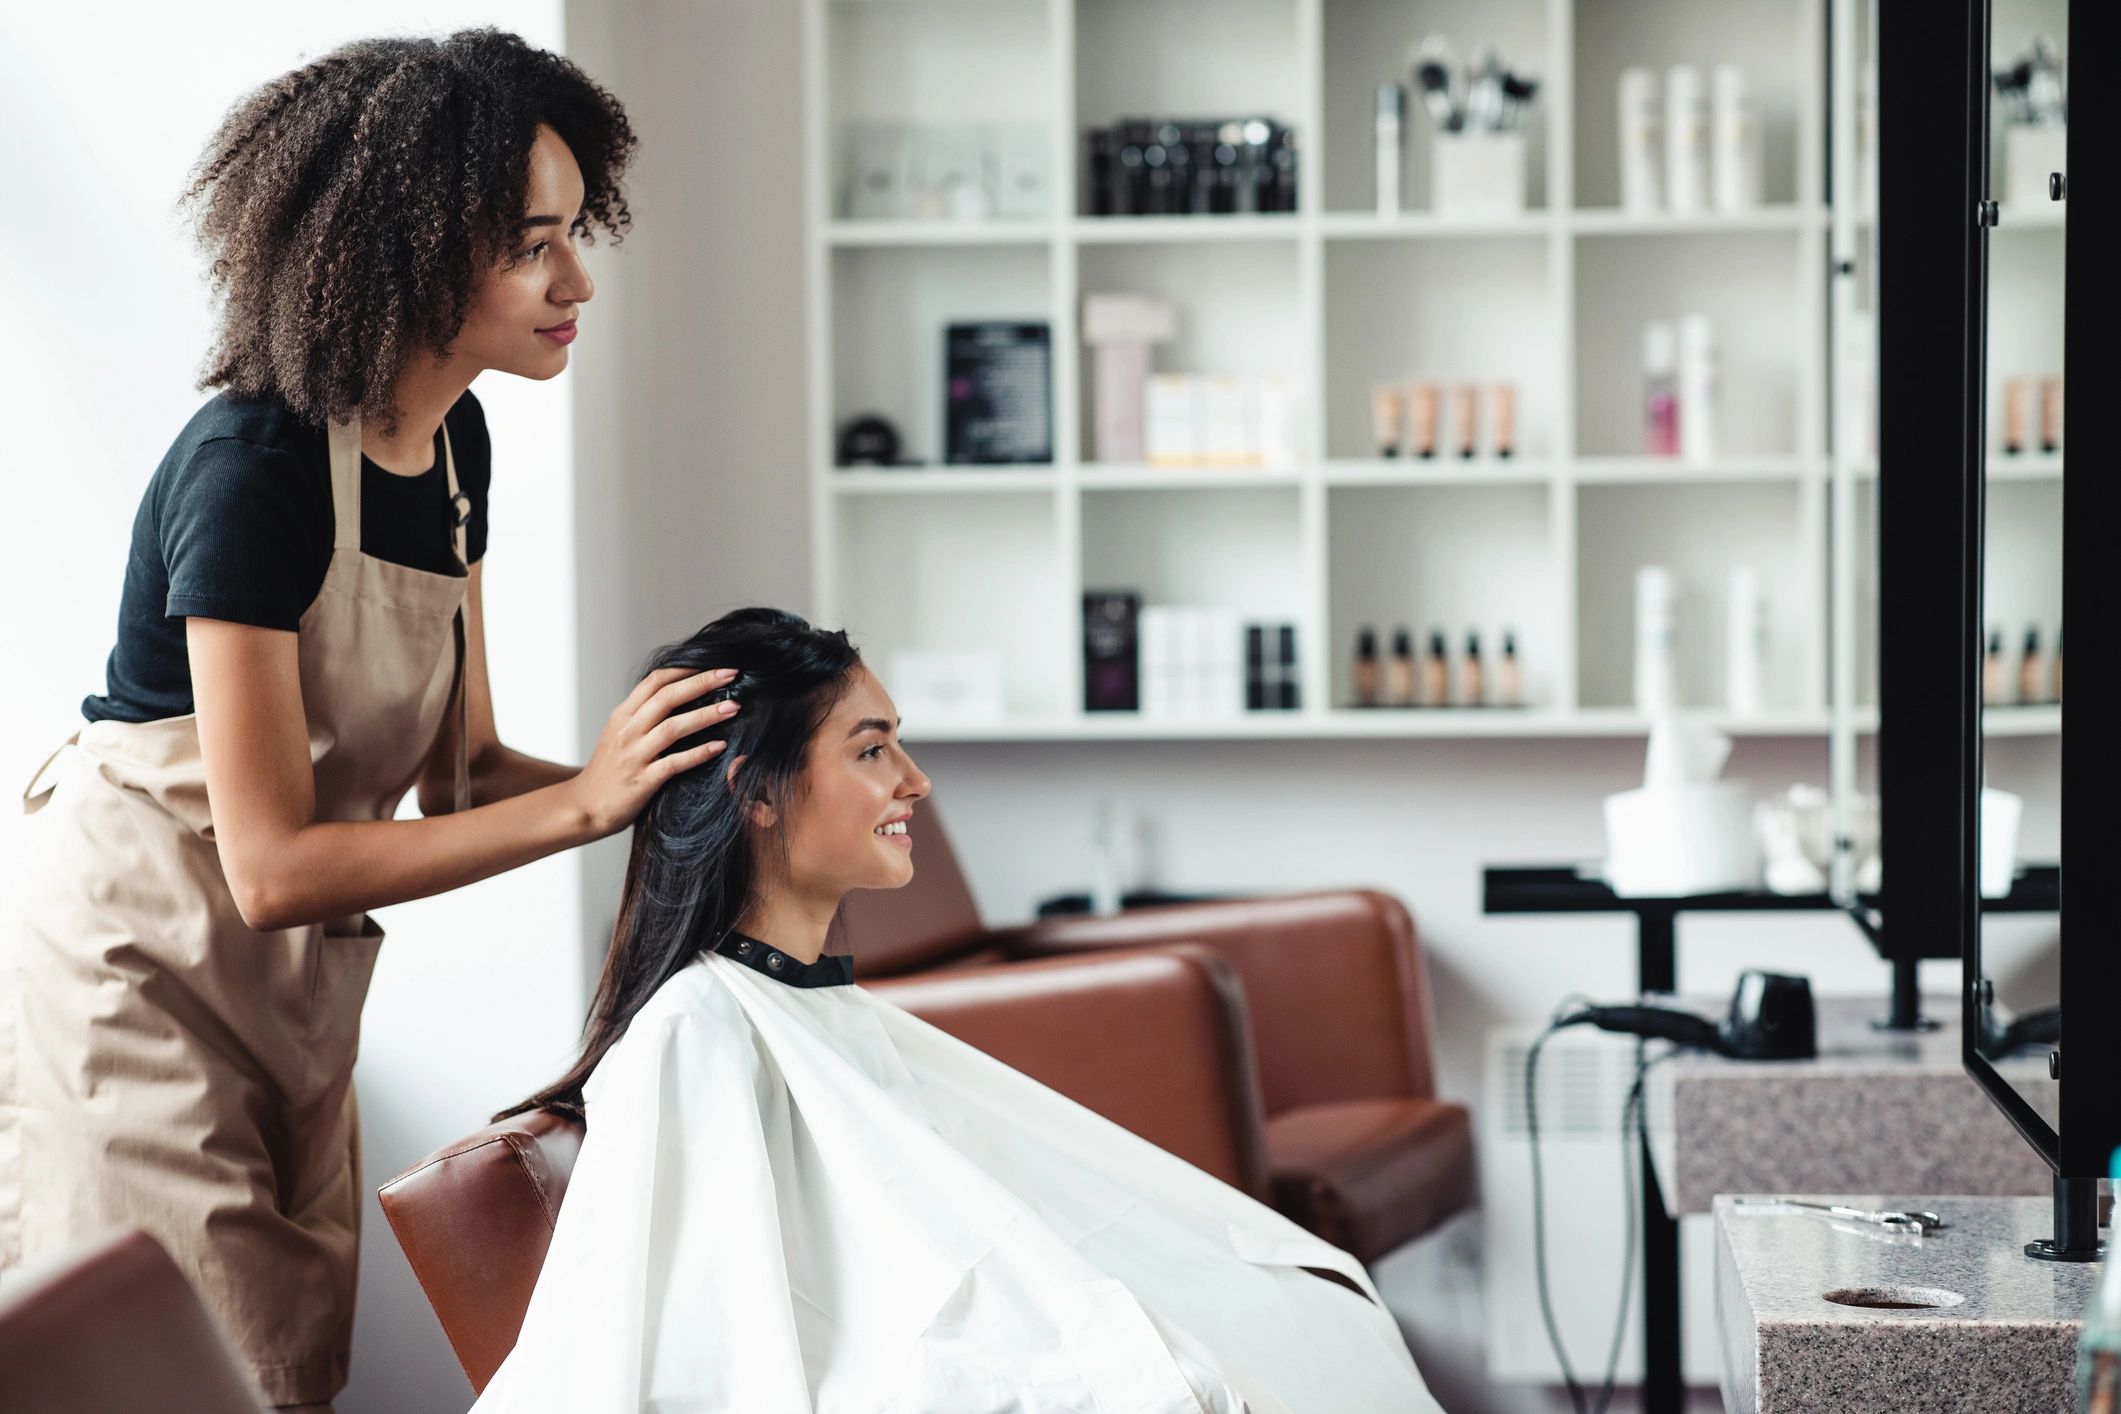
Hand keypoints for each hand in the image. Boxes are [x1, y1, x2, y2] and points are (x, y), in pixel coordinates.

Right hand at [568, 667, 739, 836]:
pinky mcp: (642, 781)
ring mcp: (635, 755)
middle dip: (702, 682)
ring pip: (673, 727)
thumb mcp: (618, 734)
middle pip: (667, 697)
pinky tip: (720, 747)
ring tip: (734, 707)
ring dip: (706, 715)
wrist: (584, 806)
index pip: (655, 681)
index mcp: (623, 715)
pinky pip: (674, 763)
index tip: (713, 664)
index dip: (685, 670)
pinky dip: (698, 753)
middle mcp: (628, 730)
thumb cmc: (607, 771)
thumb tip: (679, 697)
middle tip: (732, 674)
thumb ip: (642, 716)